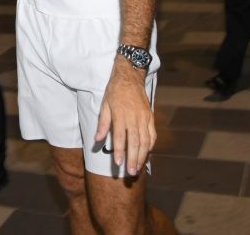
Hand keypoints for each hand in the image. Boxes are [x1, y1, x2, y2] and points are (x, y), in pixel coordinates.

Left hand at [95, 61, 155, 176]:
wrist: (130, 77)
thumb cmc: (114, 92)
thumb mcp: (104, 105)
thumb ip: (102, 123)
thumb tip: (97, 140)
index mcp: (120, 115)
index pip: (120, 137)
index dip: (120, 151)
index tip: (118, 164)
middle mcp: (134, 118)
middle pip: (135, 142)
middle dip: (133, 159)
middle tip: (130, 173)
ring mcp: (144, 118)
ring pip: (145, 141)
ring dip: (142, 156)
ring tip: (138, 168)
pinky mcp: (150, 117)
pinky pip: (152, 135)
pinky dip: (150, 146)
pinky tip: (147, 154)